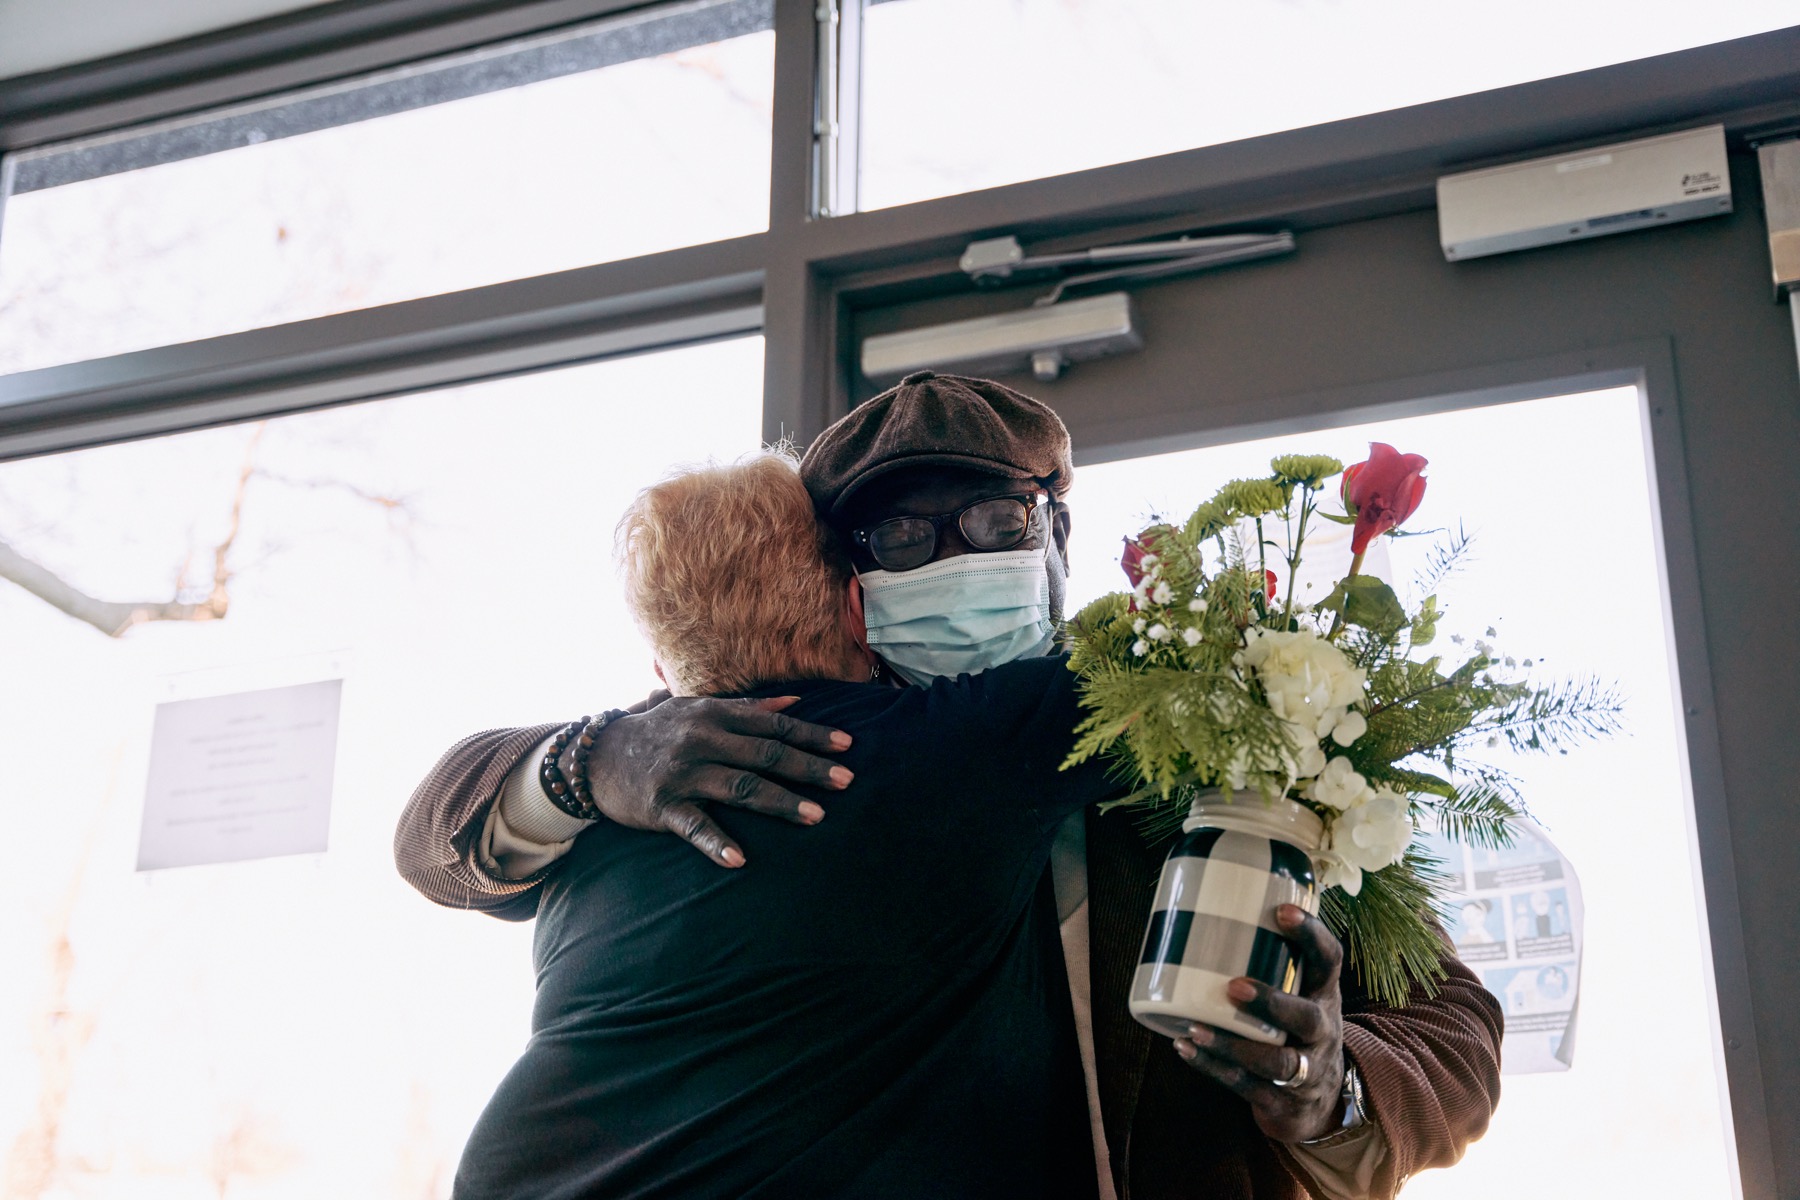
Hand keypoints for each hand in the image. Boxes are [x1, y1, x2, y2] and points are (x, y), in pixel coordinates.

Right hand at [572, 696, 851, 867]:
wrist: (596, 757)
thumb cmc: (658, 732)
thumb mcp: (699, 709)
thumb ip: (747, 707)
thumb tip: (795, 700)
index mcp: (714, 714)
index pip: (773, 725)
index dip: (811, 735)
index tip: (847, 747)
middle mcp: (701, 739)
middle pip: (765, 754)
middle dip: (808, 768)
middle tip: (846, 782)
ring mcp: (682, 773)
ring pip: (740, 788)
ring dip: (780, 802)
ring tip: (815, 816)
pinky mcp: (661, 805)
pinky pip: (694, 826)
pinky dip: (717, 843)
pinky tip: (740, 859)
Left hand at [1172, 903, 1347, 1143]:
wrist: (1318, 1100)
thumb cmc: (1293, 1026)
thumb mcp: (1298, 991)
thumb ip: (1268, 957)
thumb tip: (1205, 900)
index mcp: (1324, 995)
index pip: (1329, 960)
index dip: (1311, 935)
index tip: (1282, 911)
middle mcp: (1322, 1032)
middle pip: (1307, 1019)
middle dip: (1272, 1003)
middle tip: (1233, 986)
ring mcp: (1306, 1070)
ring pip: (1277, 1062)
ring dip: (1233, 1045)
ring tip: (1196, 1028)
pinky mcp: (1282, 1100)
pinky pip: (1248, 1087)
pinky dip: (1213, 1068)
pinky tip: (1185, 1047)